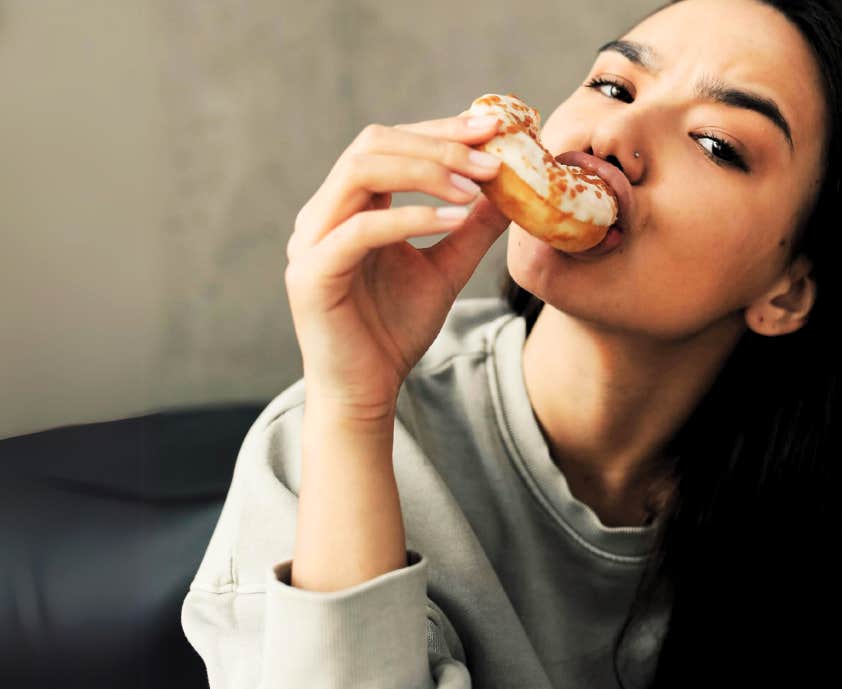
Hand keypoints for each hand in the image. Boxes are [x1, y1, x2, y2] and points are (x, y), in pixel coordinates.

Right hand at [284, 113, 510, 420]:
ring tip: (477, 186)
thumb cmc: (396, 329)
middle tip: (493, 155)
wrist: (366, 391)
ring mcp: (311, 239)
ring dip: (425, 171)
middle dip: (438, 143)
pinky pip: (361, 228)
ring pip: (361, 172)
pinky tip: (456, 218)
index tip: (494, 126)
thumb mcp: (447, 269)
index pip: (392, 142)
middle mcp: (324, 212)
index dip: (442, 129)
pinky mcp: (312, 272)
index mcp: (350, 204)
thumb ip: (473, 229)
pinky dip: (411, 217)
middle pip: (374, 143)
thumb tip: (513, 191)